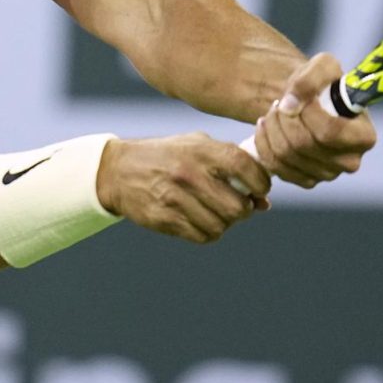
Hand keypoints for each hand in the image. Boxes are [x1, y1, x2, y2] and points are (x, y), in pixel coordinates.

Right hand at [96, 133, 271, 243]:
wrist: (119, 170)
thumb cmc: (167, 156)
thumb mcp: (196, 146)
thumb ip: (231, 165)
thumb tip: (264, 202)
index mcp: (201, 150)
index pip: (245, 167)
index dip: (261, 182)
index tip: (259, 189)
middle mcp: (189, 173)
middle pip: (237, 207)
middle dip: (244, 210)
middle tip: (237, 205)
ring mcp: (175, 198)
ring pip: (221, 226)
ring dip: (224, 223)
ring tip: (216, 212)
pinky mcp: (164, 218)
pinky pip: (202, 236)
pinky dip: (208, 232)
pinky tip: (201, 220)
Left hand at [253, 53, 376, 188]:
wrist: (311, 102)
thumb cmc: (324, 84)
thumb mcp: (324, 65)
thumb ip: (312, 77)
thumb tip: (291, 103)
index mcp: (364, 136)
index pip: (329, 132)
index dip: (307, 113)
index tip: (299, 97)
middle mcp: (350, 161)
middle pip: (303, 144)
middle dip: (284, 119)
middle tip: (280, 103)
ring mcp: (328, 174)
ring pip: (285, 155)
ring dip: (272, 128)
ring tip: (274, 112)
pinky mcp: (306, 180)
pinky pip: (275, 166)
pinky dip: (264, 143)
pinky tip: (266, 126)